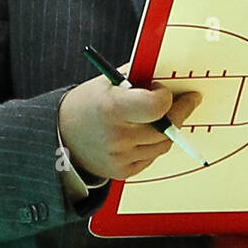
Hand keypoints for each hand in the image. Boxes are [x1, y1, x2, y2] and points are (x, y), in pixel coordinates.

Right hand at [58, 64, 201, 180]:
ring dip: (168, 129)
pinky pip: (152, 157)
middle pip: (166, 126)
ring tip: (161, 117)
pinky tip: (145, 133)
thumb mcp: (108, 82)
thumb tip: (170, 75)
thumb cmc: (88, 104)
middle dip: (178, 111)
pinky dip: (153, 144)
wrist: (61, 135)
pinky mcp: (123, 172)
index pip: (158, 106)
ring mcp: (120, 157)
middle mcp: (117, 136)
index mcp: (113, 108)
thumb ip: (139, 76)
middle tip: (186, 101)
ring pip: (163, 143)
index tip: (162, 90)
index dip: (165, 96)